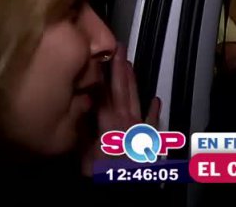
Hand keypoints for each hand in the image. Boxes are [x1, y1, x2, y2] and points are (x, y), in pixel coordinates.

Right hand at [81, 45, 160, 175]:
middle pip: (121, 90)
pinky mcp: (149, 138)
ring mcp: (139, 128)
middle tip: (119, 47)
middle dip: (119, 68)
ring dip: (133, 81)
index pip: (102, 93)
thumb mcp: (85, 156)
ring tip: (130, 64)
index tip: (100, 54)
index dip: (101, 73)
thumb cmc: (106, 174)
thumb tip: (78, 110)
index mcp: (107, 122)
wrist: (130, 188)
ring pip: (135, 98)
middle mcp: (124, 120)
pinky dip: (154, 110)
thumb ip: (82, 132)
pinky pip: (152, 121)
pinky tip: (157, 99)